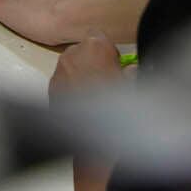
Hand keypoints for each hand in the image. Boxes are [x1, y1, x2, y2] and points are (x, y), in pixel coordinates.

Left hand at [49, 28, 122, 190]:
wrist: (100, 153)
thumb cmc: (125, 117)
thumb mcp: (140, 88)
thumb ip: (134, 72)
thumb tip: (130, 71)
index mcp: (95, 49)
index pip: (100, 37)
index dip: (111, 53)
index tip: (118, 67)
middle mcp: (71, 57)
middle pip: (82, 49)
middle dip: (95, 61)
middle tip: (111, 81)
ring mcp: (57, 75)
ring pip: (70, 66)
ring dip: (82, 75)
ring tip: (99, 97)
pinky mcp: (50, 93)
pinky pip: (63, 83)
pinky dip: (73, 89)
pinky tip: (87, 108)